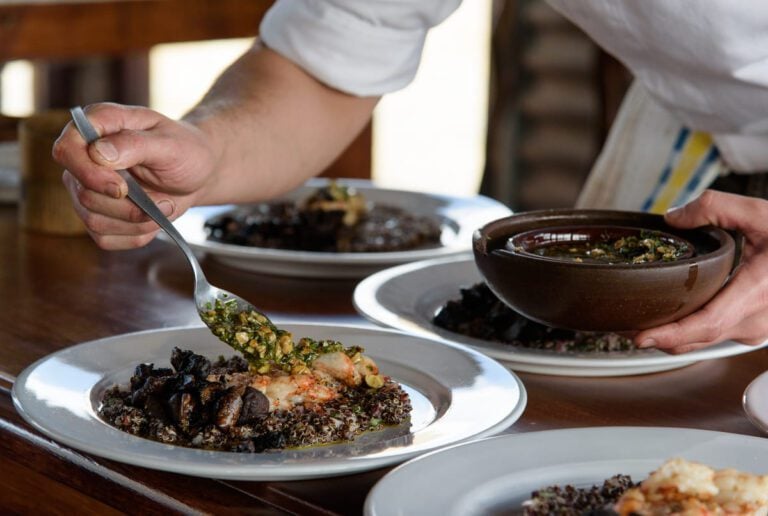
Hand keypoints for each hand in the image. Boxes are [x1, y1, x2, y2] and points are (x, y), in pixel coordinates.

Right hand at [53, 103, 217, 249]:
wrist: (197, 174)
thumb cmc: (185, 151)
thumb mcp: (170, 144)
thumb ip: (134, 144)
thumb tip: (97, 153)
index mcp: (98, 126)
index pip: (66, 151)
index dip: (89, 175)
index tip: (123, 188)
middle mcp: (85, 158)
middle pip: (83, 194)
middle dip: (127, 206)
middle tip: (163, 201)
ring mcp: (88, 188)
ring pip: (93, 220)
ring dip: (136, 222)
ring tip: (163, 206)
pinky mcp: (98, 215)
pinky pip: (106, 238)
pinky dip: (135, 234)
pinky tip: (153, 219)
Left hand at [634, 189, 767, 353]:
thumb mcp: (761, 213)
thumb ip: (715, 208)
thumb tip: (673, 217)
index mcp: (755, 293)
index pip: (705, 324)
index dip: (670, 334)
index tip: (639, 336)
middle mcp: (756, 320)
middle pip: (697, 338)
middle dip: (657, 336)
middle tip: (621, 327)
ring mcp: (757, 330)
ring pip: (704, 341)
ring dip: (671, 336)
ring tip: (637, 323)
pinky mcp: (754, 329)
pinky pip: (715, 336)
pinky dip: (688, 332)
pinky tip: (668, 319)